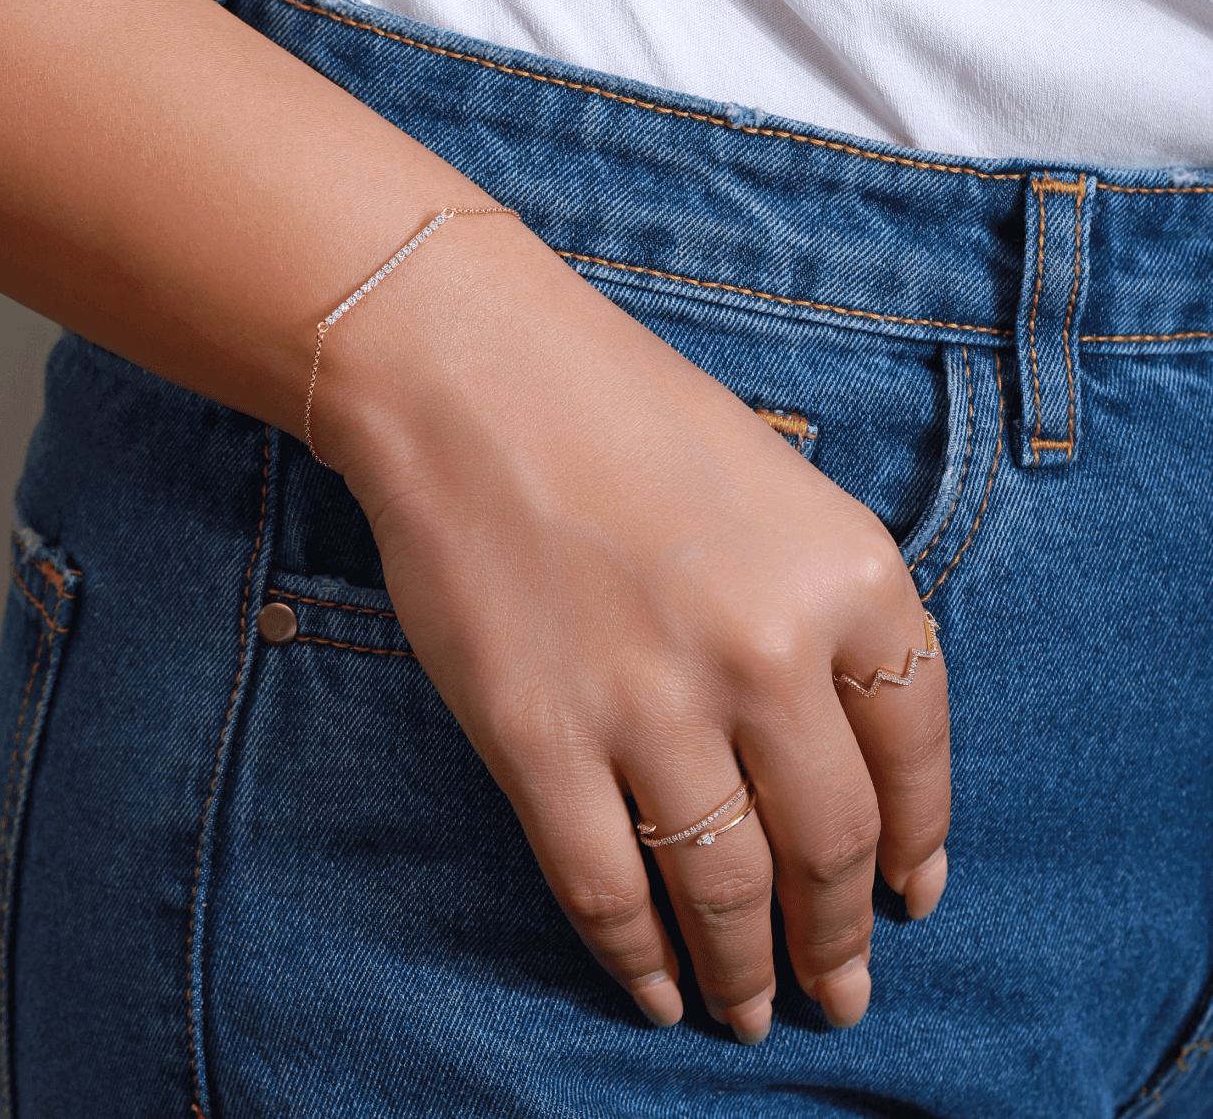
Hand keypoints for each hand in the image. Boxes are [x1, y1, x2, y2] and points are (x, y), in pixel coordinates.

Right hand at [321, 218, 949, 1041]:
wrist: (467, 376)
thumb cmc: (620, 410)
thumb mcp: (776, 489)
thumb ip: (824, 612)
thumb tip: (842, 753)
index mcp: (849, 577)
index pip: (918, 752)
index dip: (919, 844)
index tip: (912, 897)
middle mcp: (769, 653)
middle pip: (831, 842)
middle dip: (841, 935)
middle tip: (840, 988)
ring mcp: (650, 702)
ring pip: (724, 886)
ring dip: (746, 967)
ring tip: (752, 1010)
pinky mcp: (538, 738)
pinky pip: (605, 884)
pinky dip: (632, 953)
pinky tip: (650, 988)